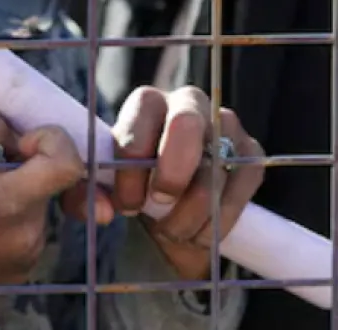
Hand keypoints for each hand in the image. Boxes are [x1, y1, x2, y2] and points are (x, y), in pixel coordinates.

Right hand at [0, 110, 90, 329]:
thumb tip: (18, 133)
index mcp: (4, 204)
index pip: (67, 165)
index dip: (51, 140)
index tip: (19, 143)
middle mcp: (27, 235)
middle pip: (47, 180)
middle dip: (19, 166)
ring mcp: (29, 257)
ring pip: (37, 202)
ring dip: (13, 191)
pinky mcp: (25, 269)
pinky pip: (29, 226)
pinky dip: (9, 216)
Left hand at [67, 86, 263, 280]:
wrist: (170, 211)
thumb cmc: (132, 190)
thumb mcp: (102, 192)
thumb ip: (87, 196)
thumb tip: (102, 210)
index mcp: (146, 103)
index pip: (140, 118)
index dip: (131, 165)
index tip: (126, 204)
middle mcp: (188, 103)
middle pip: (186, 123)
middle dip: (171, 173)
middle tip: (157, 205)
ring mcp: (225, 124)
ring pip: (218, 163)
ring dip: (195, 209)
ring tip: (174, 231)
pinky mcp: (251, 152)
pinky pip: (245, 180)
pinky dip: (223, 217)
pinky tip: (201, 235)